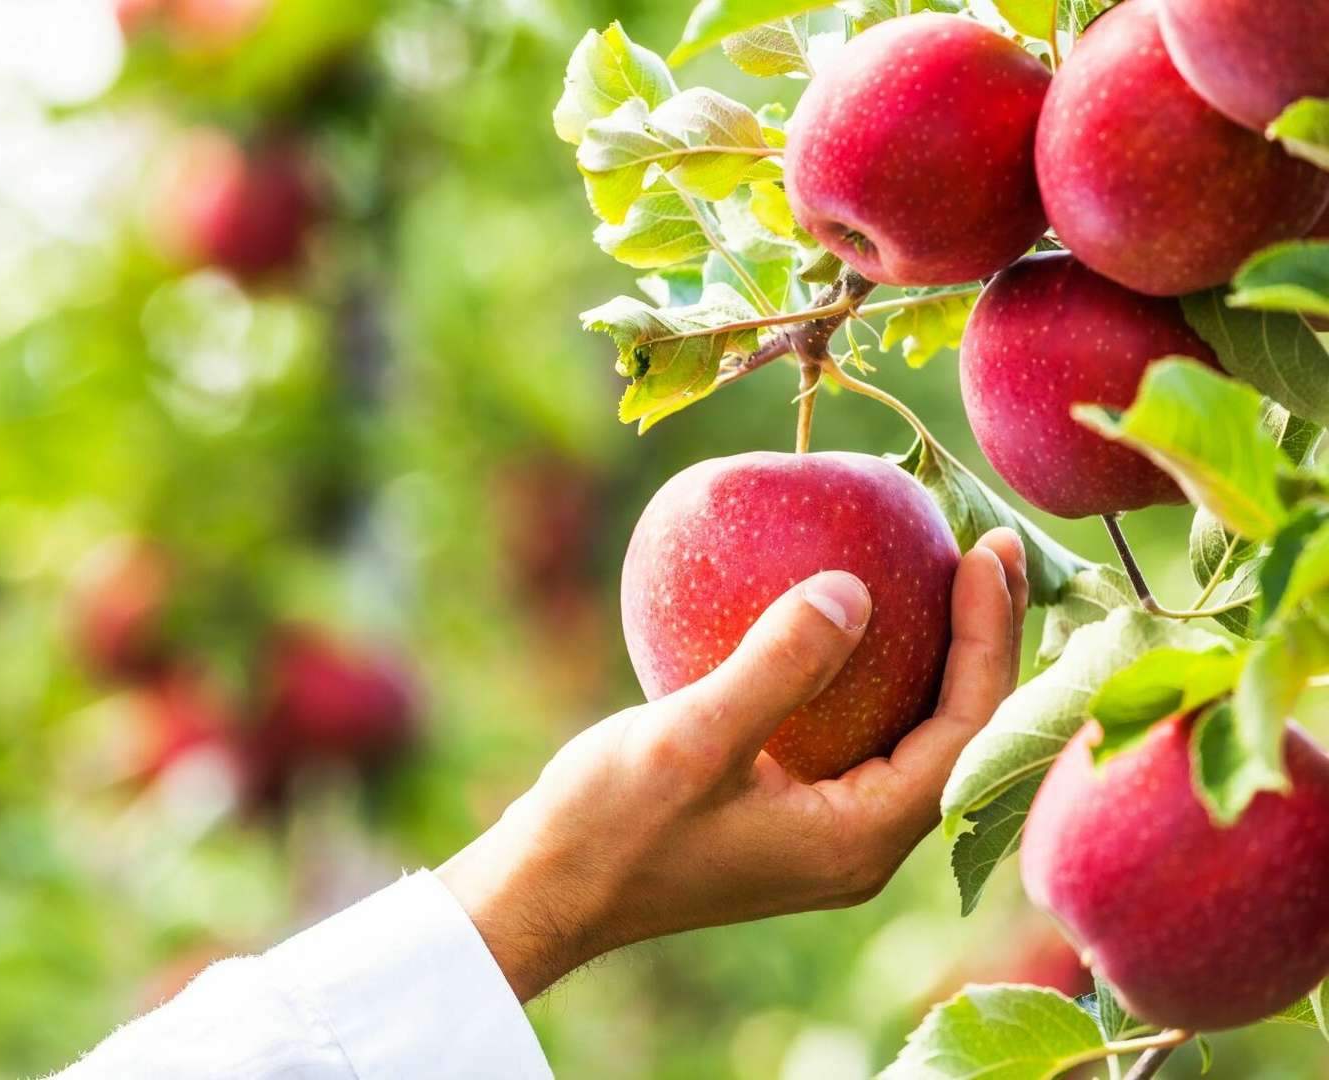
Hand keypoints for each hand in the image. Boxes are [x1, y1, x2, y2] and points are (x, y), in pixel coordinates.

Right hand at [438, 528, 1027, 1000]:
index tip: (982, 551)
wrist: (548, 890)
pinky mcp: (791, 806)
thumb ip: (778, 666)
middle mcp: (861, 839)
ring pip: (913, 729)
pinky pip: (859, 728)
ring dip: (935, 650)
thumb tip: (855, 588)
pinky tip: (850, 613)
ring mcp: (827, 826)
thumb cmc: (610, 828)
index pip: (964, 729)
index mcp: (860, 837)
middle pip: (958, 731)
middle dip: (982, 639)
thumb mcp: (691, 740)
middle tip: (990, 546)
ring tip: (946, 571)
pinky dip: (872, 668)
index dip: (987, 638)